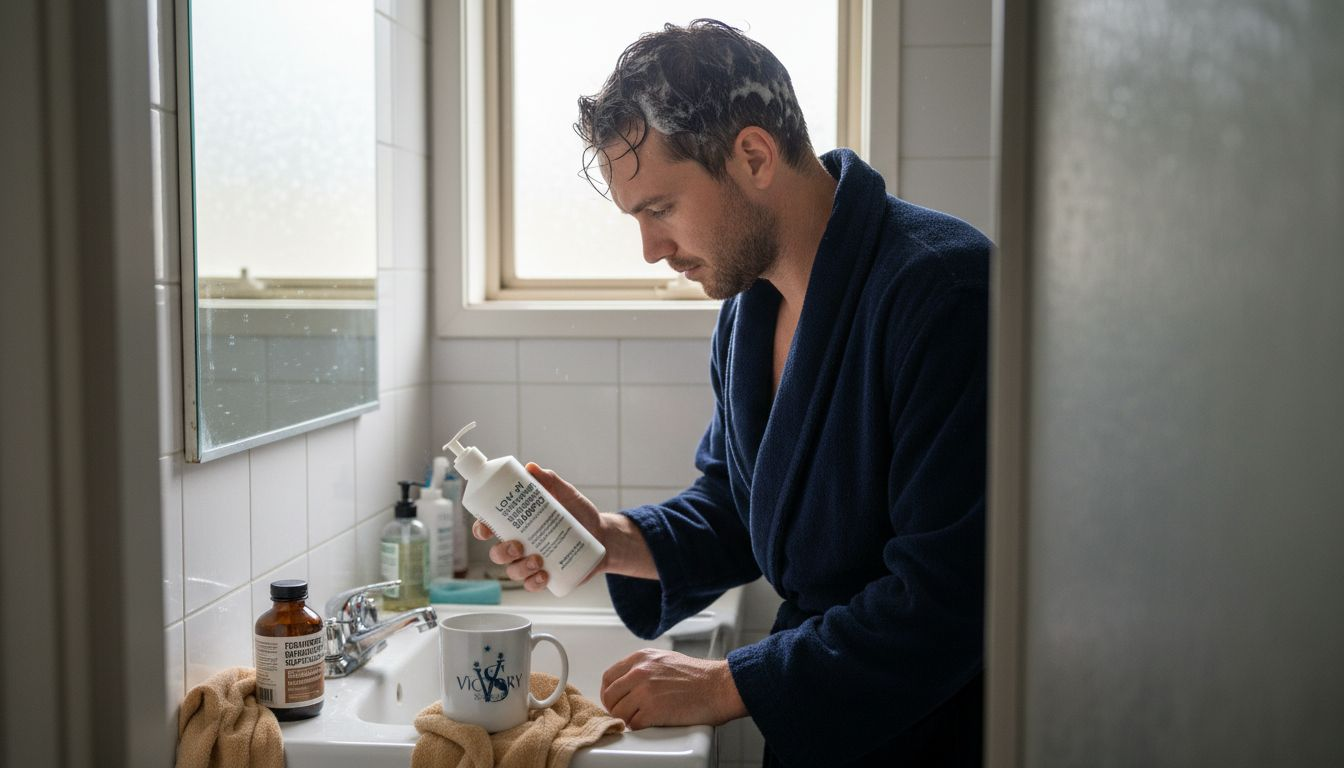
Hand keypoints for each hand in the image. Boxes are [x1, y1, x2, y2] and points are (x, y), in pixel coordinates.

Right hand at [472, 462, 605, 591]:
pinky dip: (534, 582)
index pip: (490, 527)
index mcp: (517, 523)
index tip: (486, 529)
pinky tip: (544, 575)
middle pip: (497, 552)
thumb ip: (549, 480)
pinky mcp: (545, 576)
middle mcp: (519, 544)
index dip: (481, 529)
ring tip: (538, 560)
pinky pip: (531, 585)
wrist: (603, 535)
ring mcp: (531, 562)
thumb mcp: (565, 493)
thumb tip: (531, 467)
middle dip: (502, 552)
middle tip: (518, 545)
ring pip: (512, 571)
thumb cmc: (579, 513)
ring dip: (520, 568)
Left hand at [600, 649, 746, 728]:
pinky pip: (633, 725)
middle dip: (617, 708)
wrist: (718, 687)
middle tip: (628, 714)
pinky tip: (652, 722)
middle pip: (610, 697)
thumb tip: (627, 684)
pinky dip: (640, 727)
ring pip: (619, 713)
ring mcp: (645, 691)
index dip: (609, 693)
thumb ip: (643, 668)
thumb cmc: (698, 676)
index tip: (616, 701)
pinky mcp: (652, 710)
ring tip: (643, 718)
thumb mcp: (665, 659)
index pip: (609, 677)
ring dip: (629, 719)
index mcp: (641, 658)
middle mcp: (640, 672)